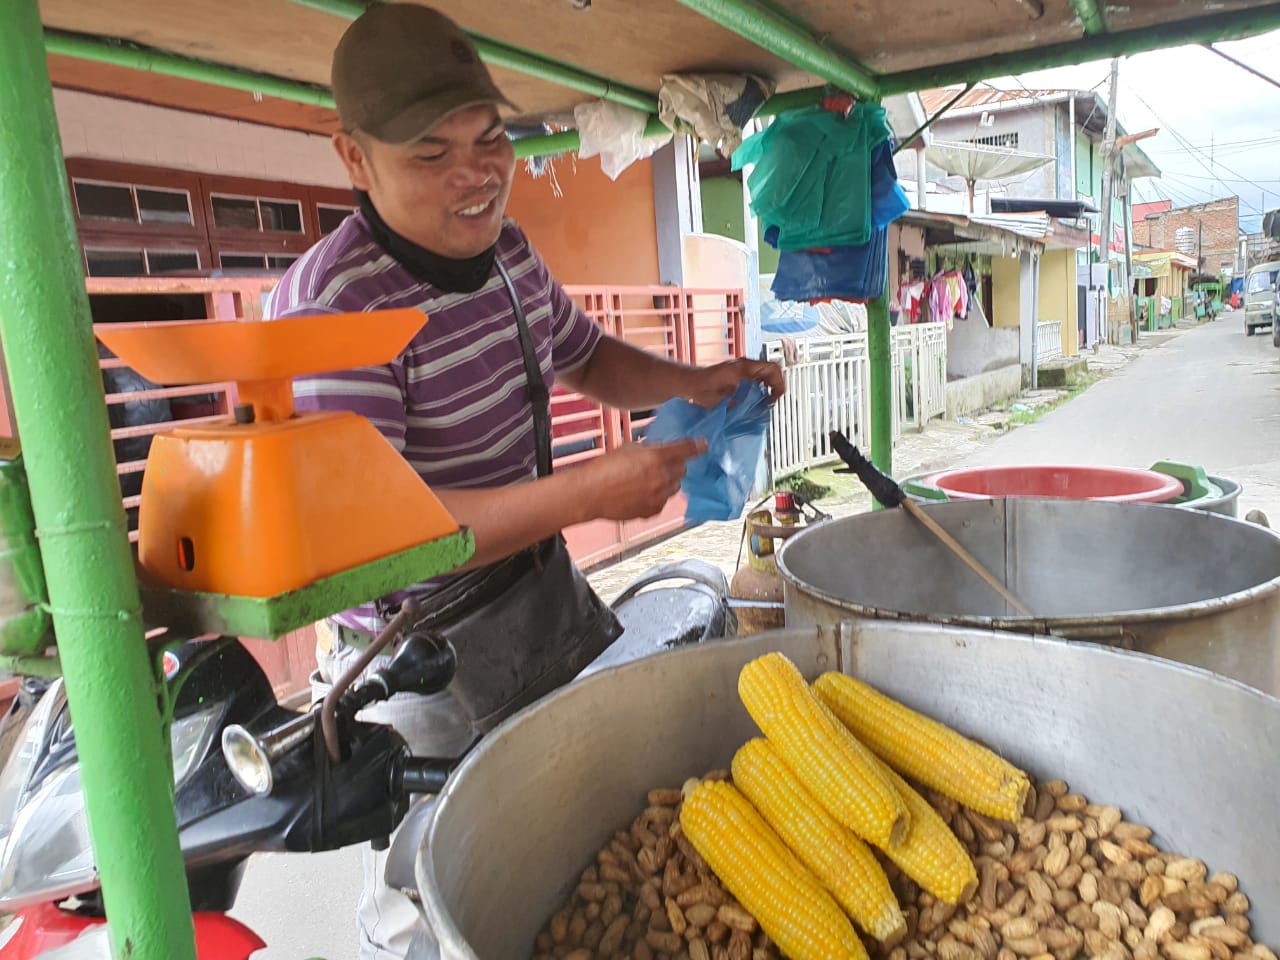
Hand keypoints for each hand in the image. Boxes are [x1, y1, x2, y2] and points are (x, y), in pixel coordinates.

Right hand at [577, 439, 705, 521]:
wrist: (590, 494)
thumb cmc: (604, 469)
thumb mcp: (629, 448)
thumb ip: (649, 449)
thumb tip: (660, 449)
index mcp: (657, 457)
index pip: (687, 449)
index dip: (697, 446)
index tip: (703, 445)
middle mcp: (662, 478)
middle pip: (682, 469)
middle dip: (675, 465)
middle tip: (661, 463)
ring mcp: (659, 497)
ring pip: (674, 487)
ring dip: (667, 481)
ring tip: (647, 479)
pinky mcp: (652, 511)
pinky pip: (663, 501)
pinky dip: (657, 496)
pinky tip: (640, 493)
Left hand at [683, 358, 784, 408]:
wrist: (688, 382)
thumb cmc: (700, 389)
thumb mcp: (721, 401)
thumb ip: (740, 404)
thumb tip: (757, 410)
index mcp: (742, 368)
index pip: (772, 369)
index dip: (779, 384)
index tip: (773, 399)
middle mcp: (744, 364)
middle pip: (772, 369)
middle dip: (777, 386)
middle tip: (771, 402)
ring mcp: (742, 367)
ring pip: (766, 373)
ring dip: (770, 386)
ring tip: (765, 402)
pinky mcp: (739, 372)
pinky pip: (758, 376)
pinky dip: (762, 386)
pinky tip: (755, 399)